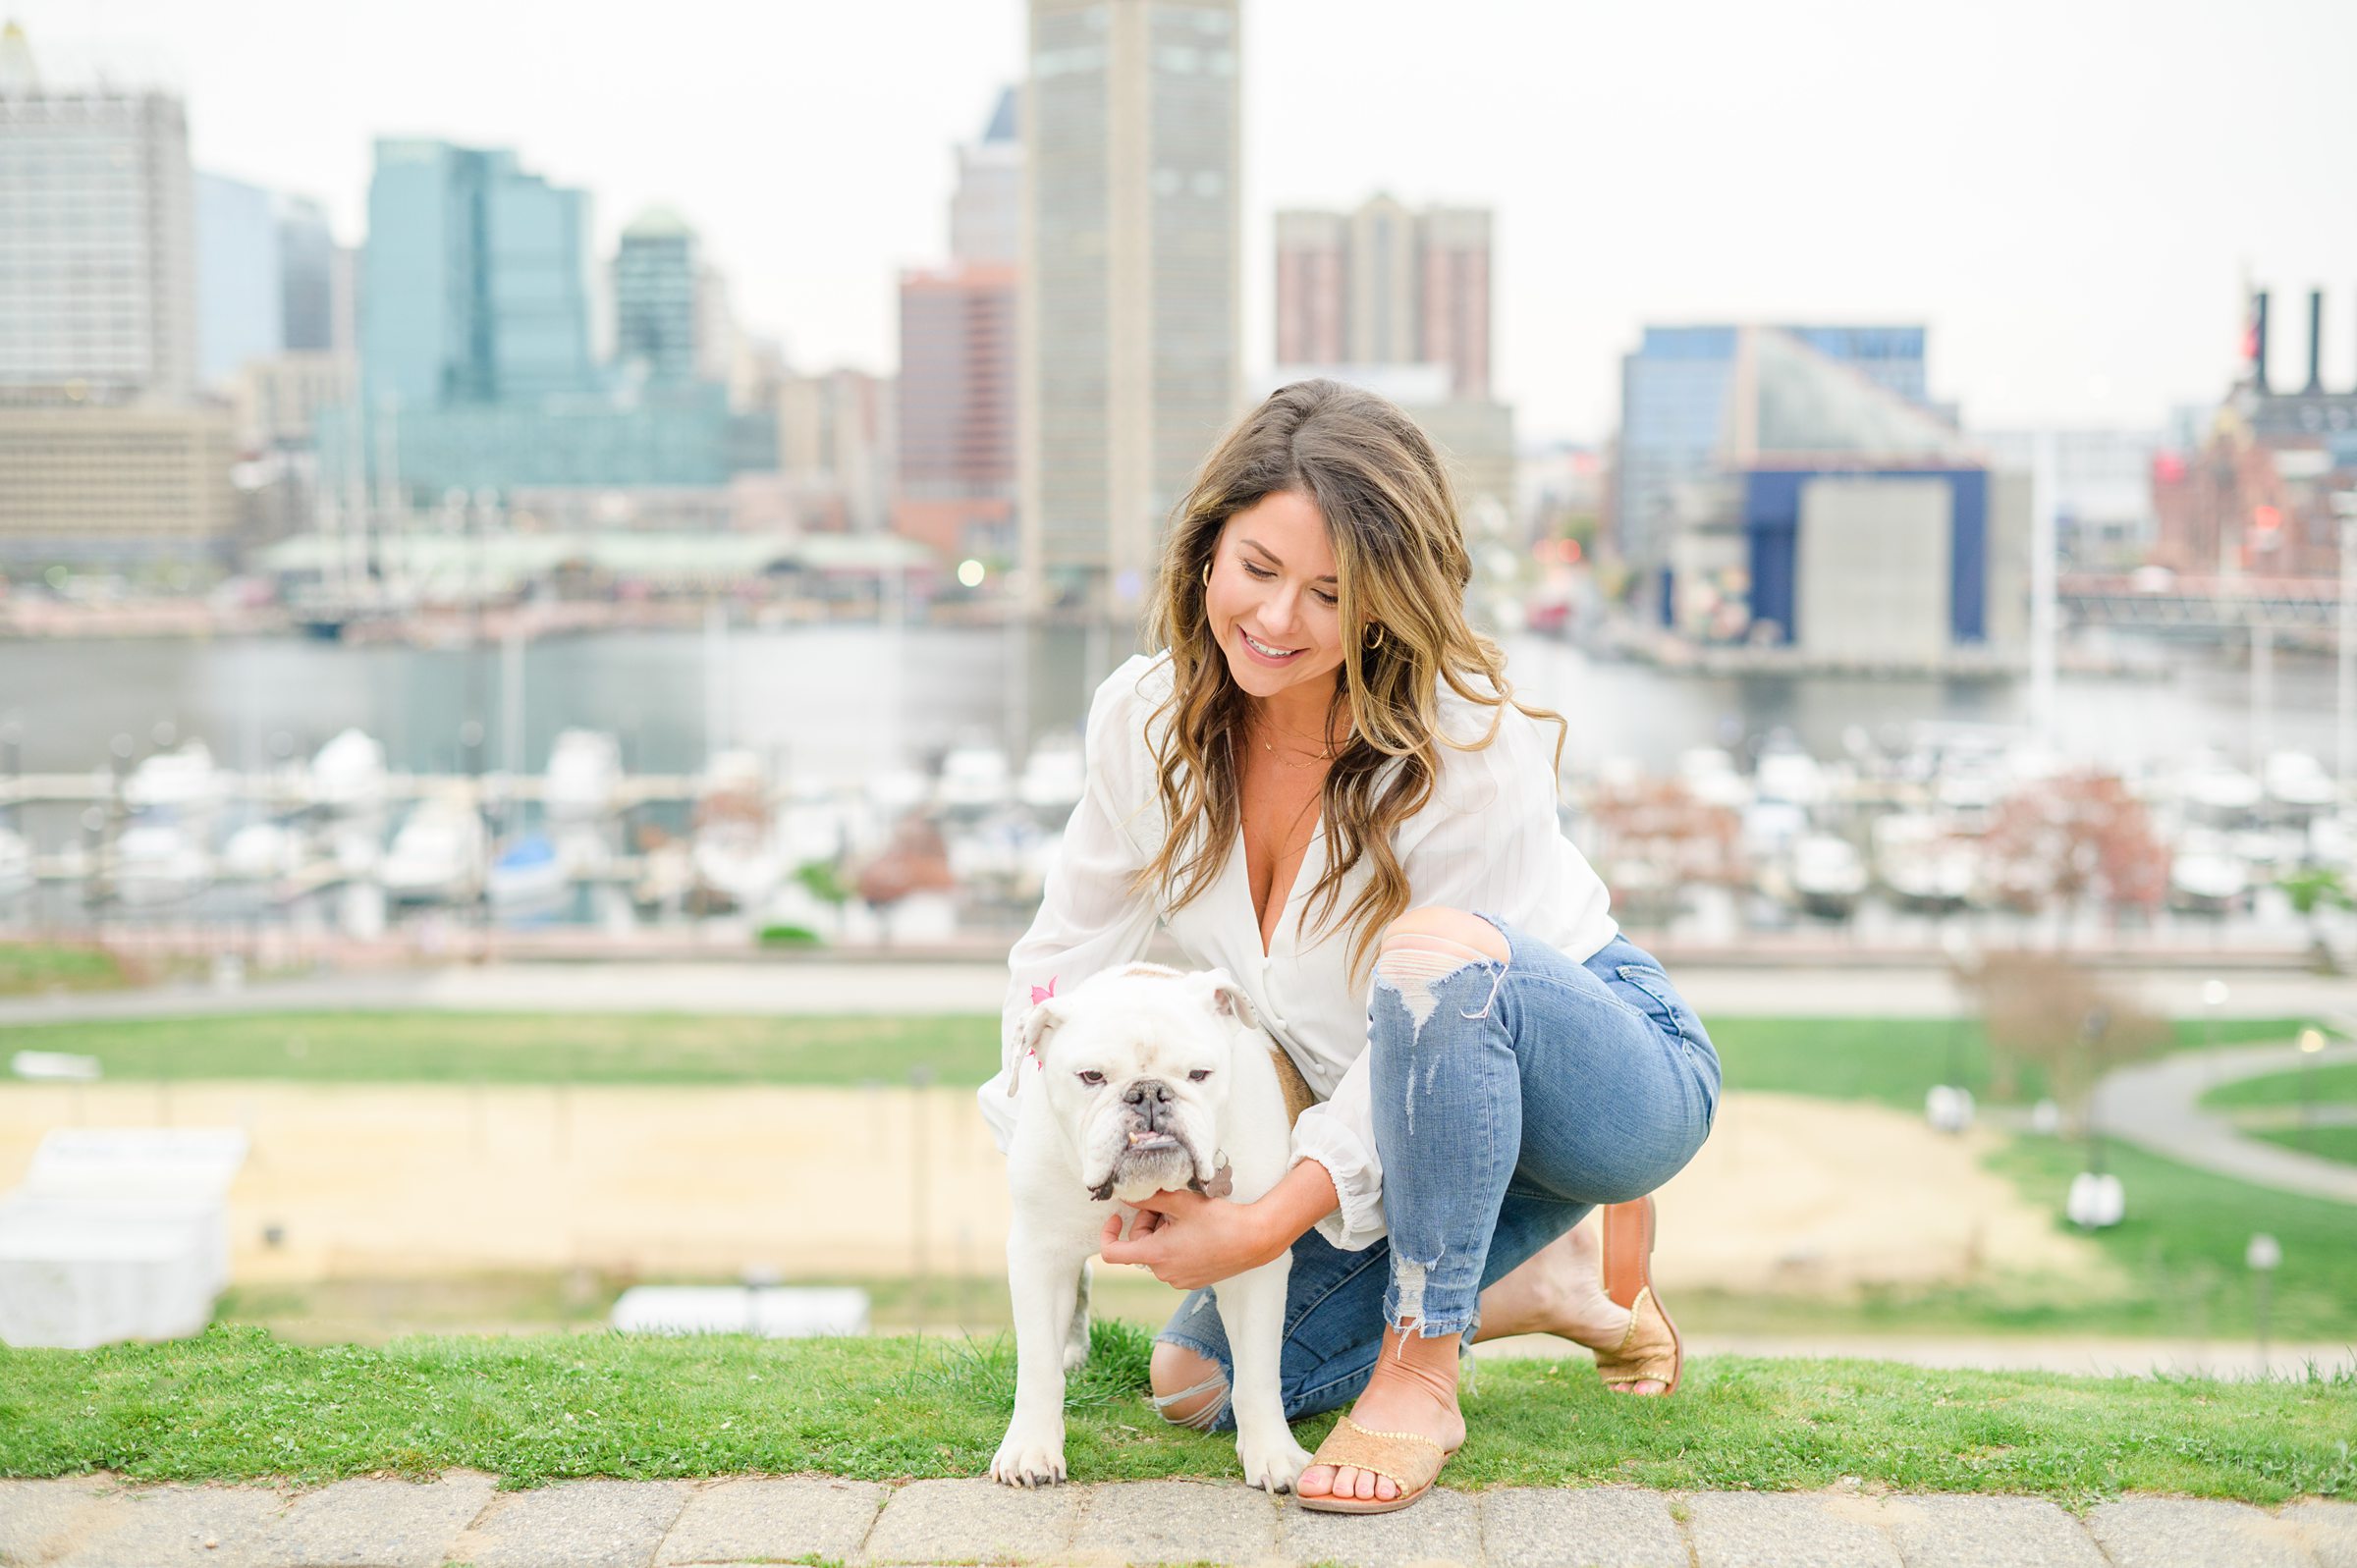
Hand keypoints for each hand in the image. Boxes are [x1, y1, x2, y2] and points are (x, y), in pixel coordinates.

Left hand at [1098, 1189, 1271, 1291]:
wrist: (1255, 1239)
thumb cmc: (1220, 1220)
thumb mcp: (1181, 1201)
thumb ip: (1148, 1197)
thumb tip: (1124, 1193)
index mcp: (1156, 1255)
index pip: (1112, 1253)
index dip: (1108, 1233)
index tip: (1117, 1217)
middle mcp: (1164, 1273)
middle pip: (1139, 1245)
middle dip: (1148, 1222)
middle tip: (1170, 1204)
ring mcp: (1178, 1280)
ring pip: (1156, 1252)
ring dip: (1163, 1233)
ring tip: (1187, 1217)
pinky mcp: (1192, 1281)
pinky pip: (1172, 1261)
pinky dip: (1176, 1245)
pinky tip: (1197, 1231)